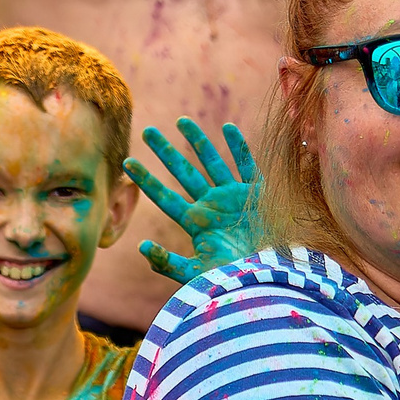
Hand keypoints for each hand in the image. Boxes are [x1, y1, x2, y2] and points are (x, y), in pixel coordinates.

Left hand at [126, 118, 260, 286]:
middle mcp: (213, 206)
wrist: (272, 277)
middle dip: (166, 152)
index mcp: (198, 223)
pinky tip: (227, 128)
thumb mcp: (198, 274)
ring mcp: (235, 197)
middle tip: (147, 130)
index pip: (165, 197)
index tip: (127, 163)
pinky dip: (239, 147)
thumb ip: (168, 263)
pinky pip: (246, 165)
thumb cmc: (236, 279)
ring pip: (212, 162)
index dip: (147, 181)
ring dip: (198, 142)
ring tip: (181, 120)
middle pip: (184, 173)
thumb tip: (141, 246)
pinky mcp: (258, 194)